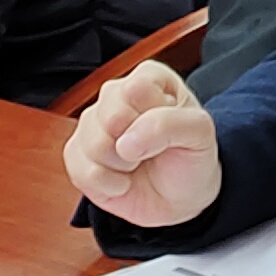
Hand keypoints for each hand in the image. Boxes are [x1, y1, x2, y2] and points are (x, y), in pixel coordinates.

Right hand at [66, 61, 224, 227]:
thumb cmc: (189, 157)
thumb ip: (168, 125)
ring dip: (123, 167)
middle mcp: (115, 96)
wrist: (178, 196)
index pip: (136, 89)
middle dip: (137, 145)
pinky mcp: (76, 153)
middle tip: (153, 150)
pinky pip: (81, 171)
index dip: (153, 118)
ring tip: (138, 164)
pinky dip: (107, 185)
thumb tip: (124, 142)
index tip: (170, 130)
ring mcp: (92, 124)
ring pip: (94, 145)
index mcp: (149, 79)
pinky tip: (122, 180)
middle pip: (110, 117)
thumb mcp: (199, 134)